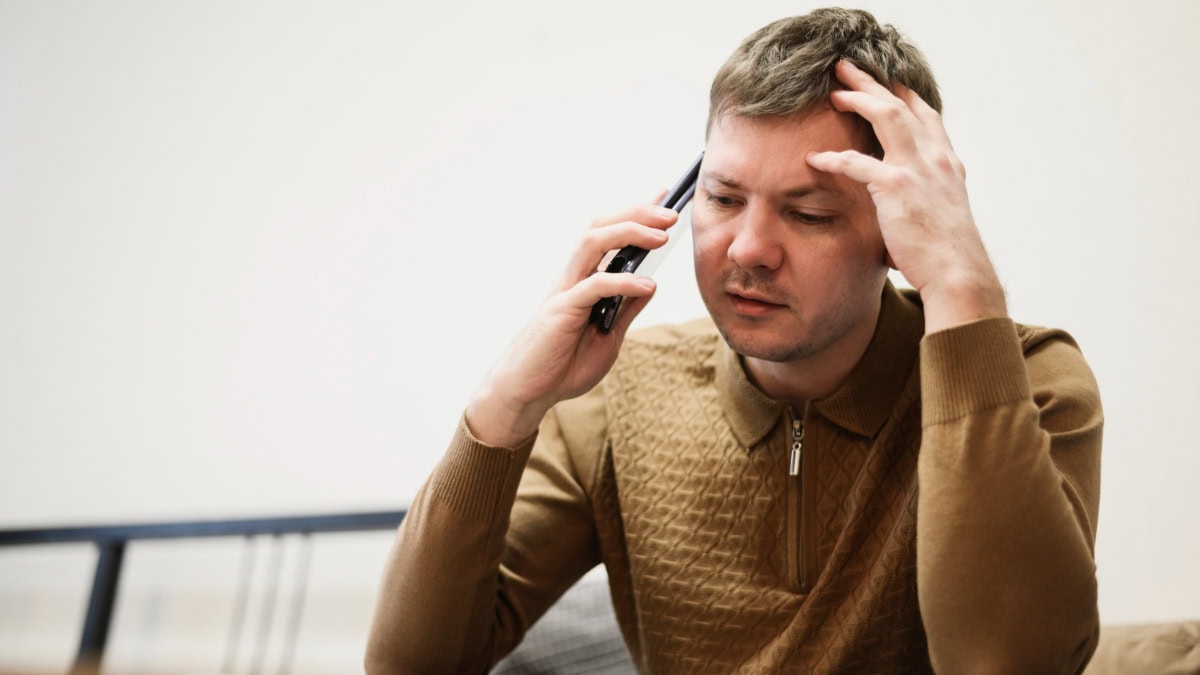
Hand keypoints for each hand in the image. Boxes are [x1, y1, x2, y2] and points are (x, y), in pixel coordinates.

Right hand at [465, 202, 677, 447]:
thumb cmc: (562, 365)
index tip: (664, 197)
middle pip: (599, 227)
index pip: (608, 234)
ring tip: (660, 237)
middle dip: (635, 213)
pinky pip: (593, 286)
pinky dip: (622, 282)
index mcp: (582, 280)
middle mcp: (571, 277)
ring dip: (628, 233)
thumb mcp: (609, 336)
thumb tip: (649, 284)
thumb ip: (626, 309)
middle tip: (670, 213)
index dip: (634, 212)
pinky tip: (647, 285)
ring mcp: (564, 290)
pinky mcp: (561, 310)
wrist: (528, 392)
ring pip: (592, 242)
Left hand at [806, 60, 1006, 332]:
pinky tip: (815, 158)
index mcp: (947, 165)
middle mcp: (936, 159)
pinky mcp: (896, 187)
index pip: (928, 118)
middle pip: (903, 105)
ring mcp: (917, 169)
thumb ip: (927, 200)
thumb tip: (911, 207)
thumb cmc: (947, 256)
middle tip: (848, 69)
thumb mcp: (943, 217)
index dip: (907, 96)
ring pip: (886, 115)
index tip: (890, 82)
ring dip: (858, 98)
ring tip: (834, 91)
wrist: (959, 273)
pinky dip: (834, 158)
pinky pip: (857, 162)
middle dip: (874, 83)